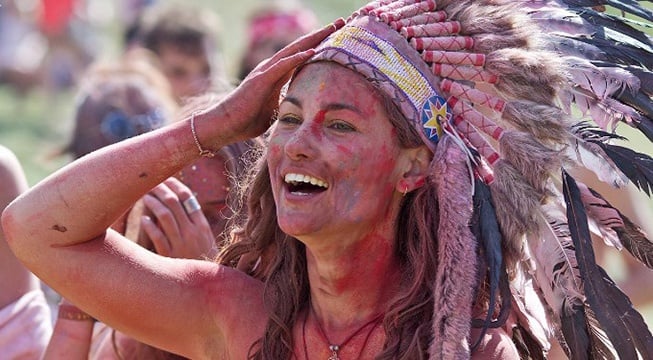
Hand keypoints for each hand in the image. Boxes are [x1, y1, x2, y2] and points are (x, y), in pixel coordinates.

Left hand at [140, 178, 215, 258]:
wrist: (208, 286)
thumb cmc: (204, 261)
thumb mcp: (206, 241)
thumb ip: (195, 223)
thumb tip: (181, 204)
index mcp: (202, 226)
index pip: (188, 197)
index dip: (175, 185)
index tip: (165, 178)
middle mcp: (192, 232)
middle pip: (174, 202)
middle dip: (160, 189)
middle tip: (149, 183)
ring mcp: (181, 243)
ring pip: (165, 216)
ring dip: (153, 203)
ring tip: (144, 196)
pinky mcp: (171, 256)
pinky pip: (158, 237)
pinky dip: (150, 226)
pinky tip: (144, 220)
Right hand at [199, 18, 345, 145]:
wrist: (225, 125)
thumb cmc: (248, 120)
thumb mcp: (276, 110)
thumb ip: (287, 103)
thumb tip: (302, 109)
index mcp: (277, 74)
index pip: (303, 55)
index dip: (321, 44)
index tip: (340, 37)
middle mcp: (272, 67)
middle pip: (301, 46)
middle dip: (322, 34)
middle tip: (342, 22)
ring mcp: (266, 71)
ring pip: (294, 50)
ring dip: (314, 39)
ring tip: (333, 28)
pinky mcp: (260, 80)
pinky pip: (281, 66)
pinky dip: (297, 57)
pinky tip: (312, 51)